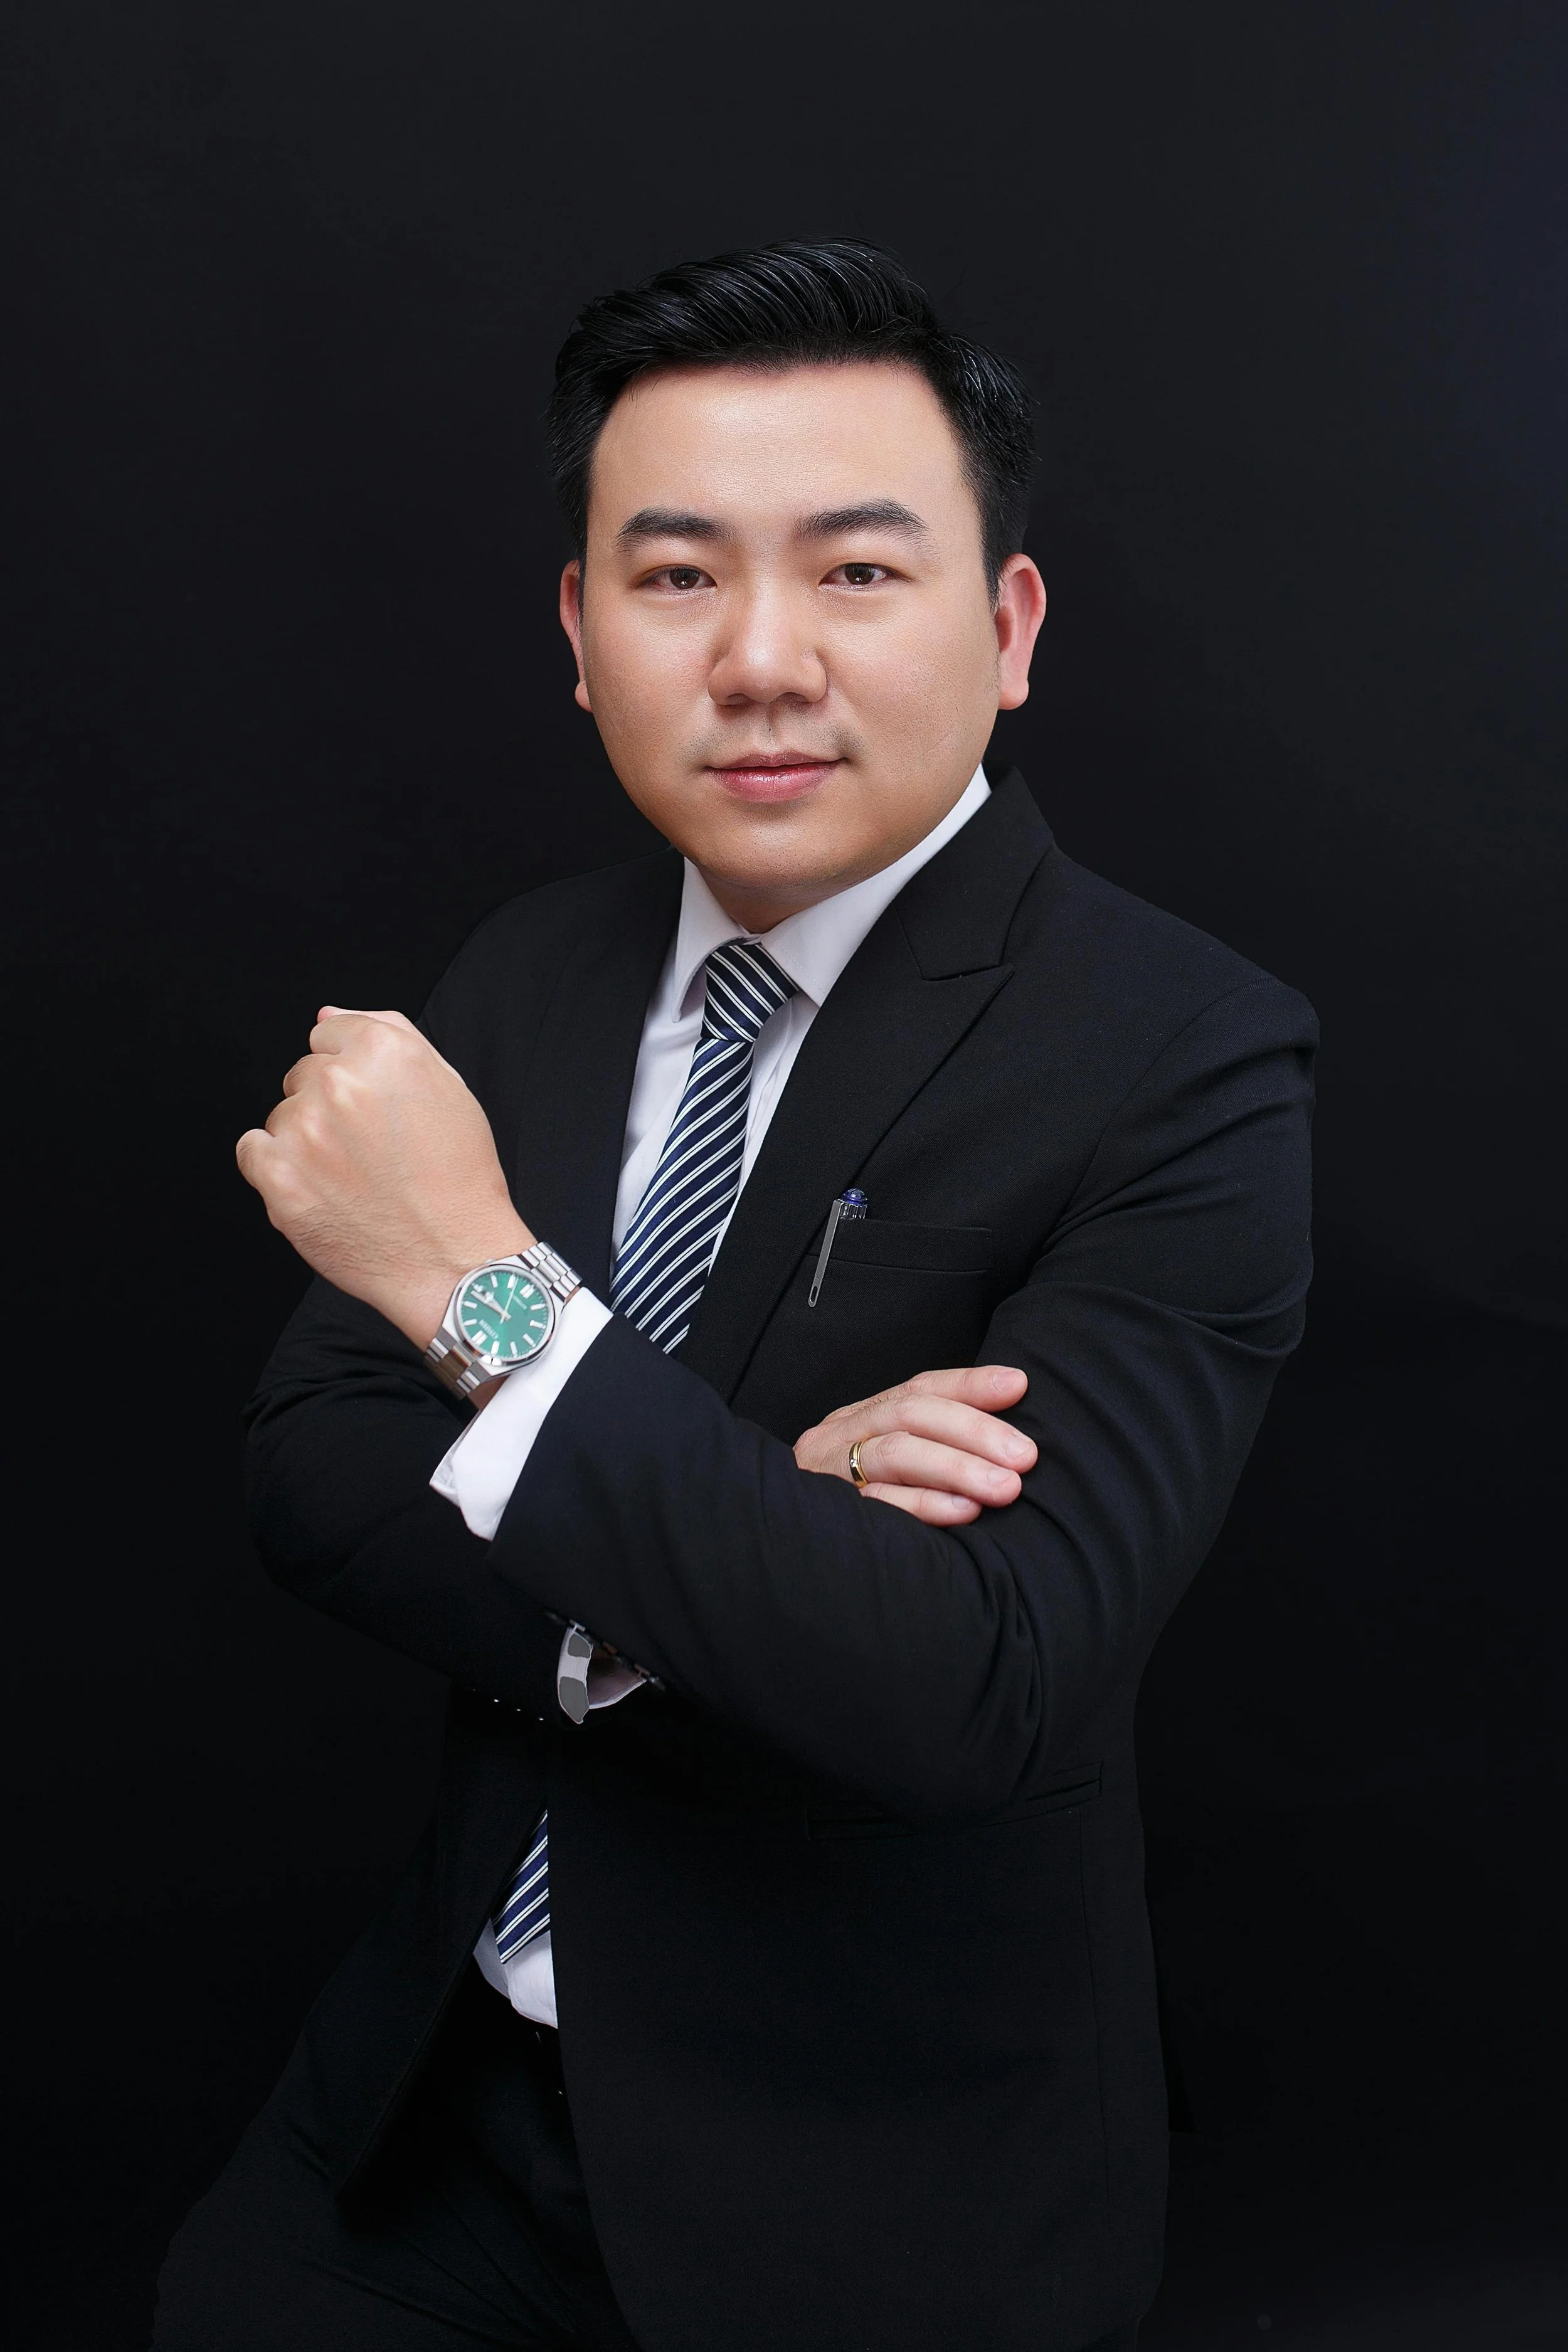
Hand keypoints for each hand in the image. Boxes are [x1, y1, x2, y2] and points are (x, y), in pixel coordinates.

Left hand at [236, 1007, 530, 1348]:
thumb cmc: (458, 1179)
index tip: (375, 1107)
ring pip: (282, 1116)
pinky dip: (277, 1170)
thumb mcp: (448, 1087)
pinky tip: (321, 1190)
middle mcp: (339, 1083)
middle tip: (371, 1151)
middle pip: (303, 1075)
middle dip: (329, 1106)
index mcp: (384, 1051)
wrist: (453, 1260)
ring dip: (306, 1141)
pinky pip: (252, 1151)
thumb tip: (326, 1015)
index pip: (330, 1035)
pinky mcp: (278, 1178)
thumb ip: (387, 1034)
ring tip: (354, 1178)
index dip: (355, 1073)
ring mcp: (303, 1132)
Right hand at [794, 1367, 1035, 1526]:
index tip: (1018, 1386)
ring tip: (1006, 1487)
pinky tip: (965, 1512)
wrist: (765, 1556)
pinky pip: (878, 1506)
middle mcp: (840, 1436)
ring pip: (894, 1454)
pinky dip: (925, 1506)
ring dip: (957, 1467)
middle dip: (974, 1431)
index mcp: (859, 1418)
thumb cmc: (851, 1507)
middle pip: (910, 1415)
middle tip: (1025, 1456)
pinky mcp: (827, 1516)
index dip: (969, 1384)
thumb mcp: (884, 1462)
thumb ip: (929, 1445)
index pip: (918, 1389)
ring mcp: (828, 1473)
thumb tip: (1006, 1435)